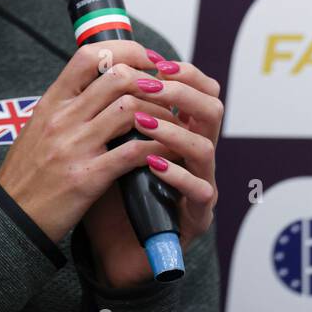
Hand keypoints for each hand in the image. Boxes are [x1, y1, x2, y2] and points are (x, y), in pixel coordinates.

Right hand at [0, 40, 192, 243]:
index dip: (126, 50)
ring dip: (159, 115)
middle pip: (117, 77)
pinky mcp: (88, 177)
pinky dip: (156, 148)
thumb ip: (68, 107)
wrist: (11, 216)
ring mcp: (75, 146)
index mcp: (52, 102)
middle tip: (167, 93)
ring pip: (129, 110)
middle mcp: (63, 118)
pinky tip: (167, 152)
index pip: (89, 55)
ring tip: (171, 123)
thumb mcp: (39, 127)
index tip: (148, 59)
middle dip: (150, 82)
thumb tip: (100, 87)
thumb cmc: (27, 173)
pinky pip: (132, 153)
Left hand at [80, 47, 221, 288]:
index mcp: (179, 131)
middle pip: (212, 111)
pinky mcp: (196, 218)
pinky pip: (199, 191)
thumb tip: (100, 65)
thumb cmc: (108, 190)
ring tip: (143, 123)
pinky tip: (152, 164)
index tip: (157, 64)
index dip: (184, 73)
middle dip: (183, 93)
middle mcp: (195, 155)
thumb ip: (111, 109)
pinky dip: (176, 174)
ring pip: (206, 147)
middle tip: (153, 88)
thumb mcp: (107, 142)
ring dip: (173, 130)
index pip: (199, 90)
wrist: (107, 248)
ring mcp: (200, 185)